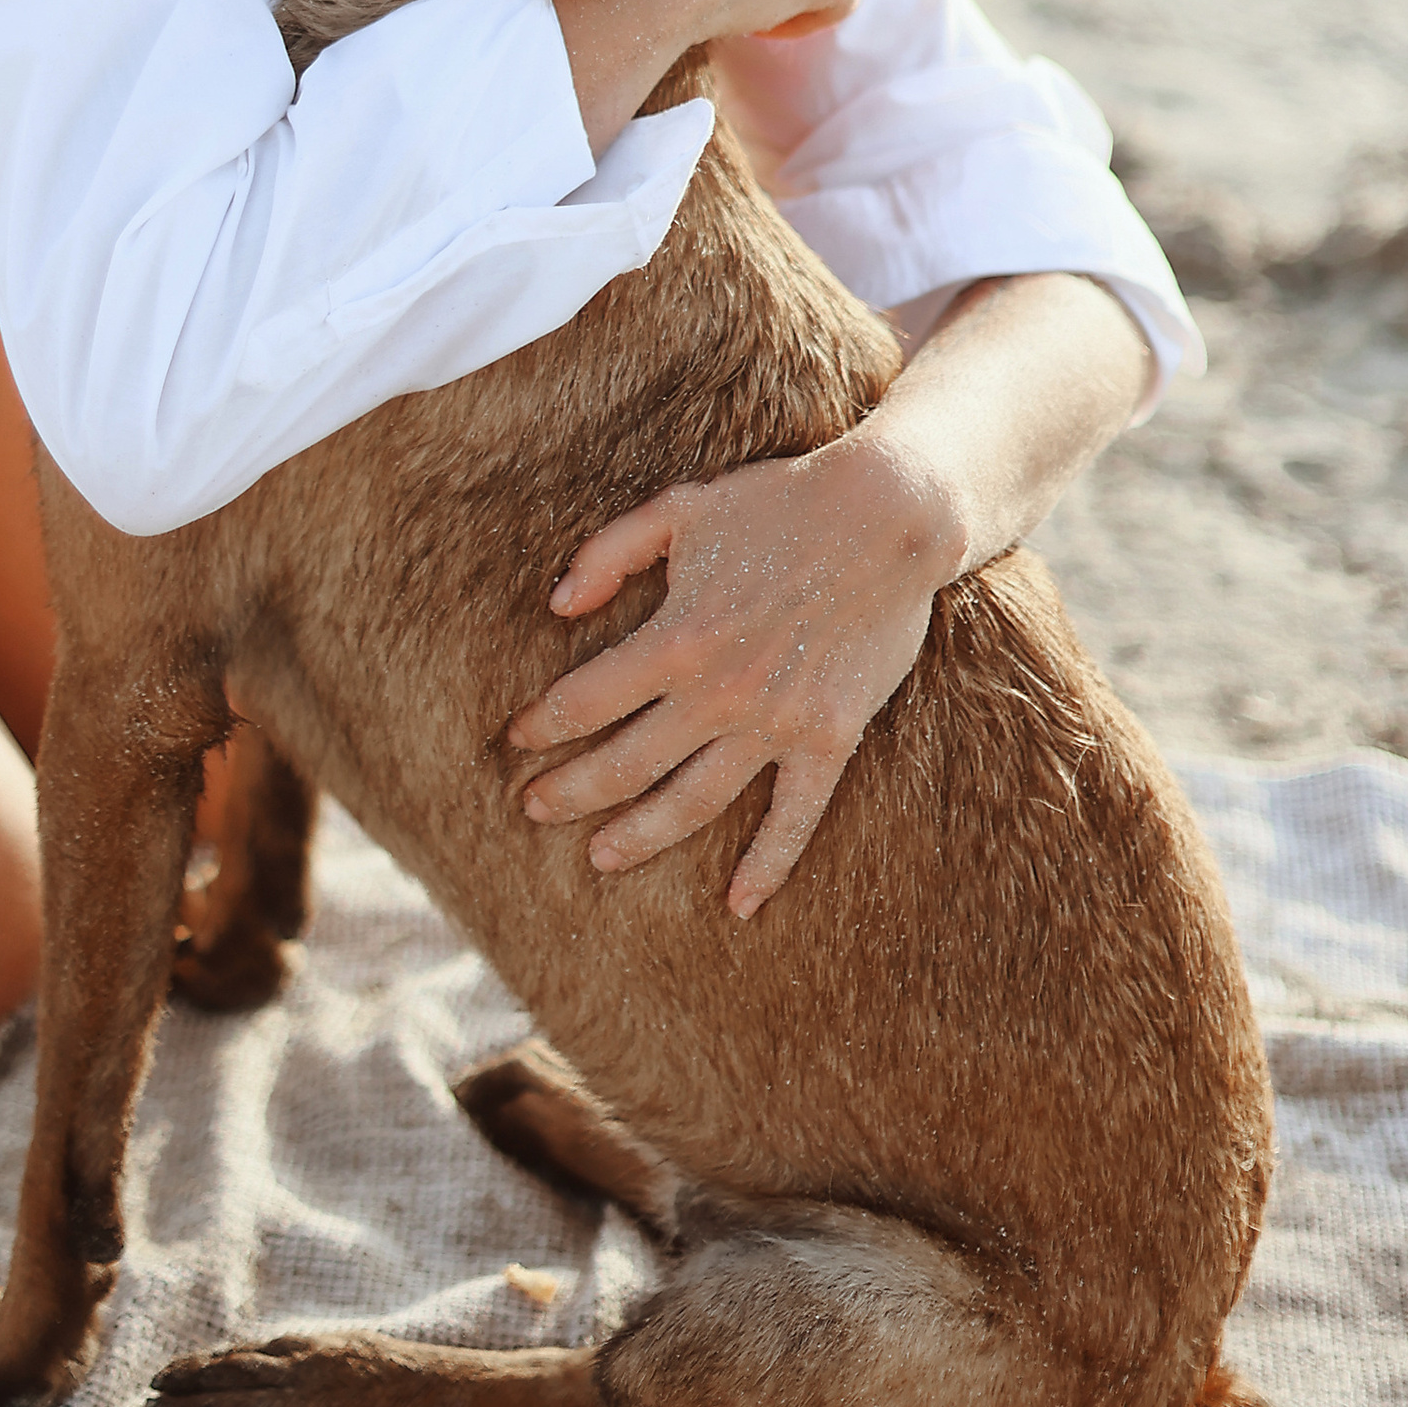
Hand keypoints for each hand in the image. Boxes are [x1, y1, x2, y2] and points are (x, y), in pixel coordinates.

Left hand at [505, 276, 1153, 915]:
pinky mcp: (829, 738)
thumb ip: (609, 553)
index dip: (543, 725)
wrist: (889, 515)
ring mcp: (776, 722)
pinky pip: (794, 817)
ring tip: (599, 857)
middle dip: (569, 792)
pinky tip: (738, 904)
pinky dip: (767, 865)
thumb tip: (556, 605)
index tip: (517, 742)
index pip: (585, 700)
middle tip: (532, 810)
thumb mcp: (680, 507)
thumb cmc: (779, 502)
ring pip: (692, 802)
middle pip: (624, 764)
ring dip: (639, 836)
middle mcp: (718, 692)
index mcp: (676, 636)